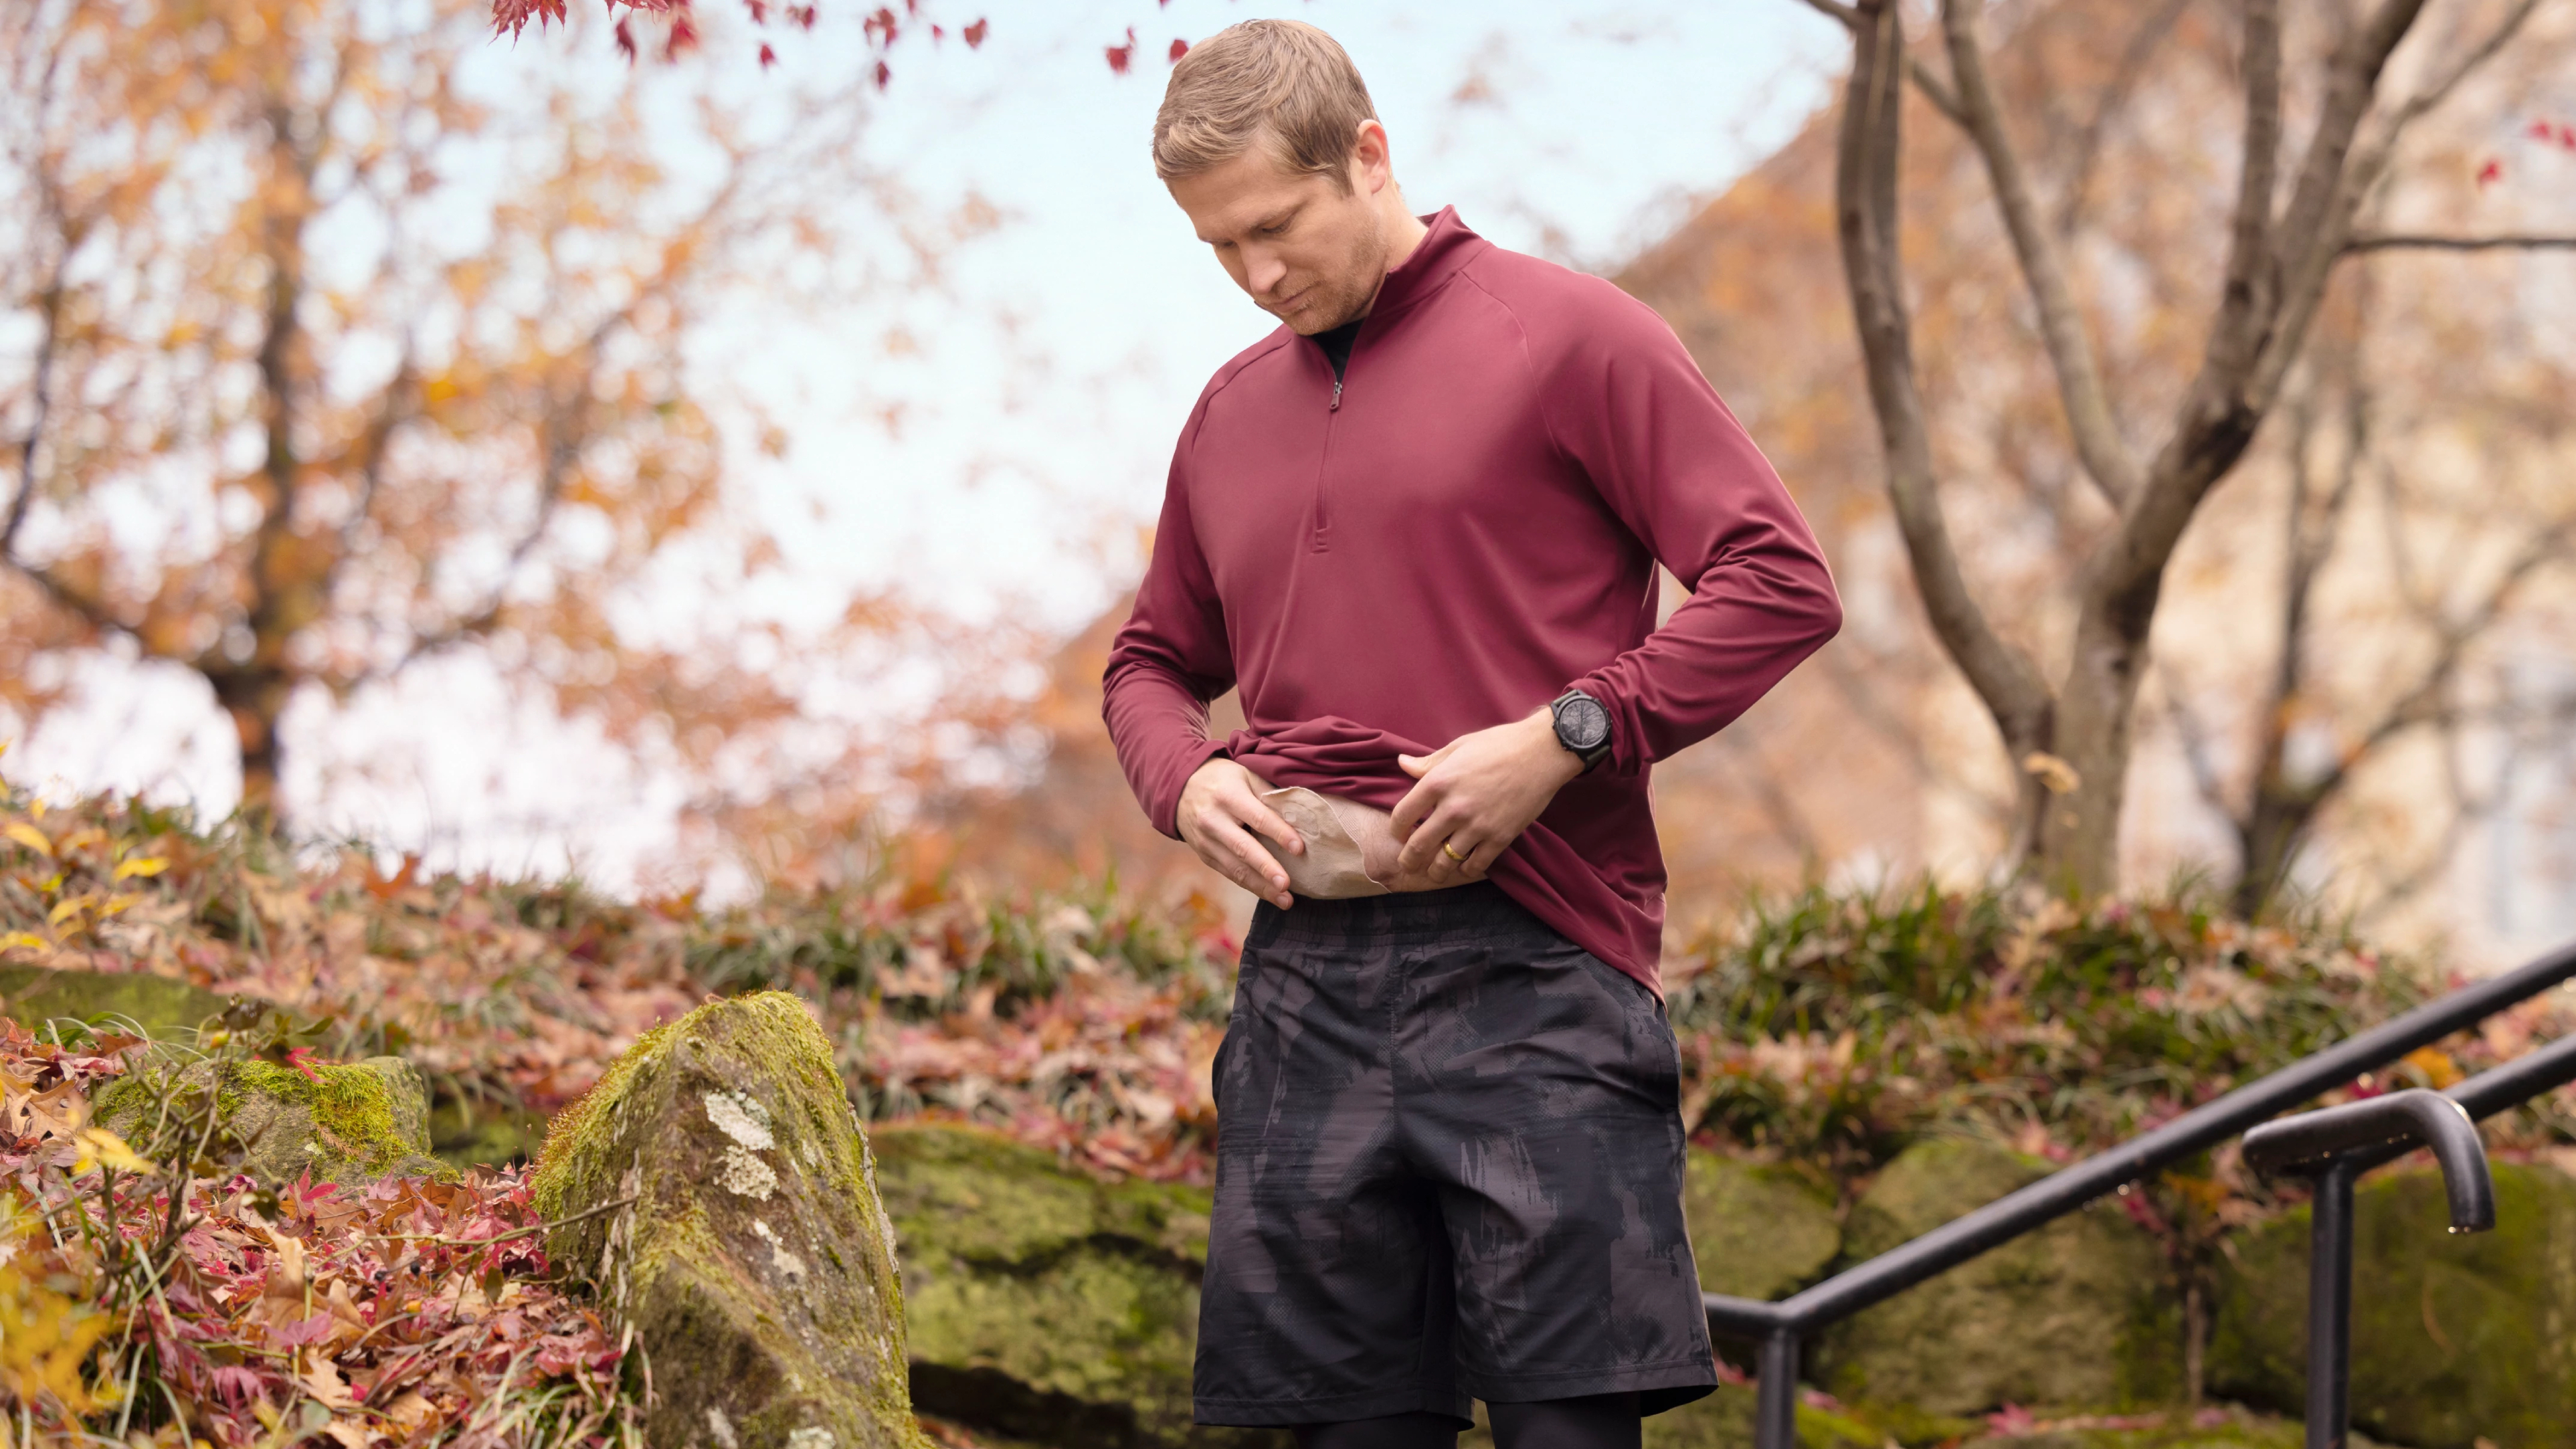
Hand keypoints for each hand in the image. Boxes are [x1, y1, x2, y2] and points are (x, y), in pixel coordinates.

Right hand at [1177, 757, 1302, 907]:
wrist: (1180, 788)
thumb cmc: (1224, 780)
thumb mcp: (1246, 775)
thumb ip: (1269, 795)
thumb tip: (1300, 817)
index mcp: (1228, 796)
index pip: (1258, 817)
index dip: (1279, 833)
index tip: (1299, 848)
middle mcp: (1213, 820)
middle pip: (1243, 848)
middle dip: (1266, 868)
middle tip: (1286, 884)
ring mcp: (1206, 841)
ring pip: (1235, 868)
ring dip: (1261, 887)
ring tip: (1285, 900)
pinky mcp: (1205, 855)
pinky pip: (1229, 873)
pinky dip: (1250, 886)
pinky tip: (1269, 894)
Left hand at [1389, 709, 1583, 885]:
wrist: (1543, 752)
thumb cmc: (1500, 744)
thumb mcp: (1458, 747)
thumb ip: (1428, 763)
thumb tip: (1402, 764)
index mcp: (1438, 782)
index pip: (1403, 815)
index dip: (1396, 829)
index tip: (1399, 834)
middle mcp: (1454, 808)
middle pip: (1419, 845)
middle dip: (1409, 860)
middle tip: (1407, 865)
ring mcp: (1477, 826)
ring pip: (1445, 862)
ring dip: (1436, 871)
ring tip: (1434, 872)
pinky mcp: (1500, 838)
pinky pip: (1475, 865)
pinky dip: (1466, 870)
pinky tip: (1463, 866)